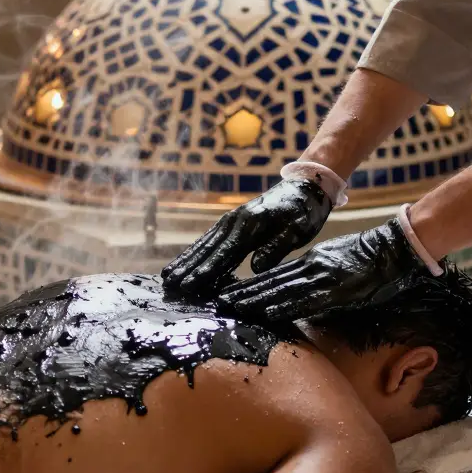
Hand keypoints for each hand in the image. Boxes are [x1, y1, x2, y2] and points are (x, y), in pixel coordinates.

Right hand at [161, 178, 333, 295]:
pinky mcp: (231, 221)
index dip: (206, 271)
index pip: (225, 253)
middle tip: (168, 285)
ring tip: (167, 275)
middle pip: (207, 248)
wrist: (303, 186)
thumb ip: (277, 247)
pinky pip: (209, 238)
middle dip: (187, 267)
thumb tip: (256, 268)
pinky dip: (194, 251)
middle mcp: (235, 221)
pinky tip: (185, 261)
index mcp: (251, 225)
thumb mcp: (298, 229)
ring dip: (185, 260)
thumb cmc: (304, 211)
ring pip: (204, 243)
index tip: (189, 286)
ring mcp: (230, 219)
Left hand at [218, 219, 425, 321]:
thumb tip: (293, 290)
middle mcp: (312, 269)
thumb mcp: (335, 258)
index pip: (274, 276)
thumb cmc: (368, 256)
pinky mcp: (338, 288)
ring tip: (230, 307)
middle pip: (271, 283)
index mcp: (312, 262)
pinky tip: (266, 311)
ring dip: (255, 300)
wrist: (396, 248)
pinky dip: (284, 305)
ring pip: (282, 289)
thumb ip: (314, 272)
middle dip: (243, 293)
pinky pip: (305, 299)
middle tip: (216, 302)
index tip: (226, 293)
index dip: (249, 285)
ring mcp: (323, 278)